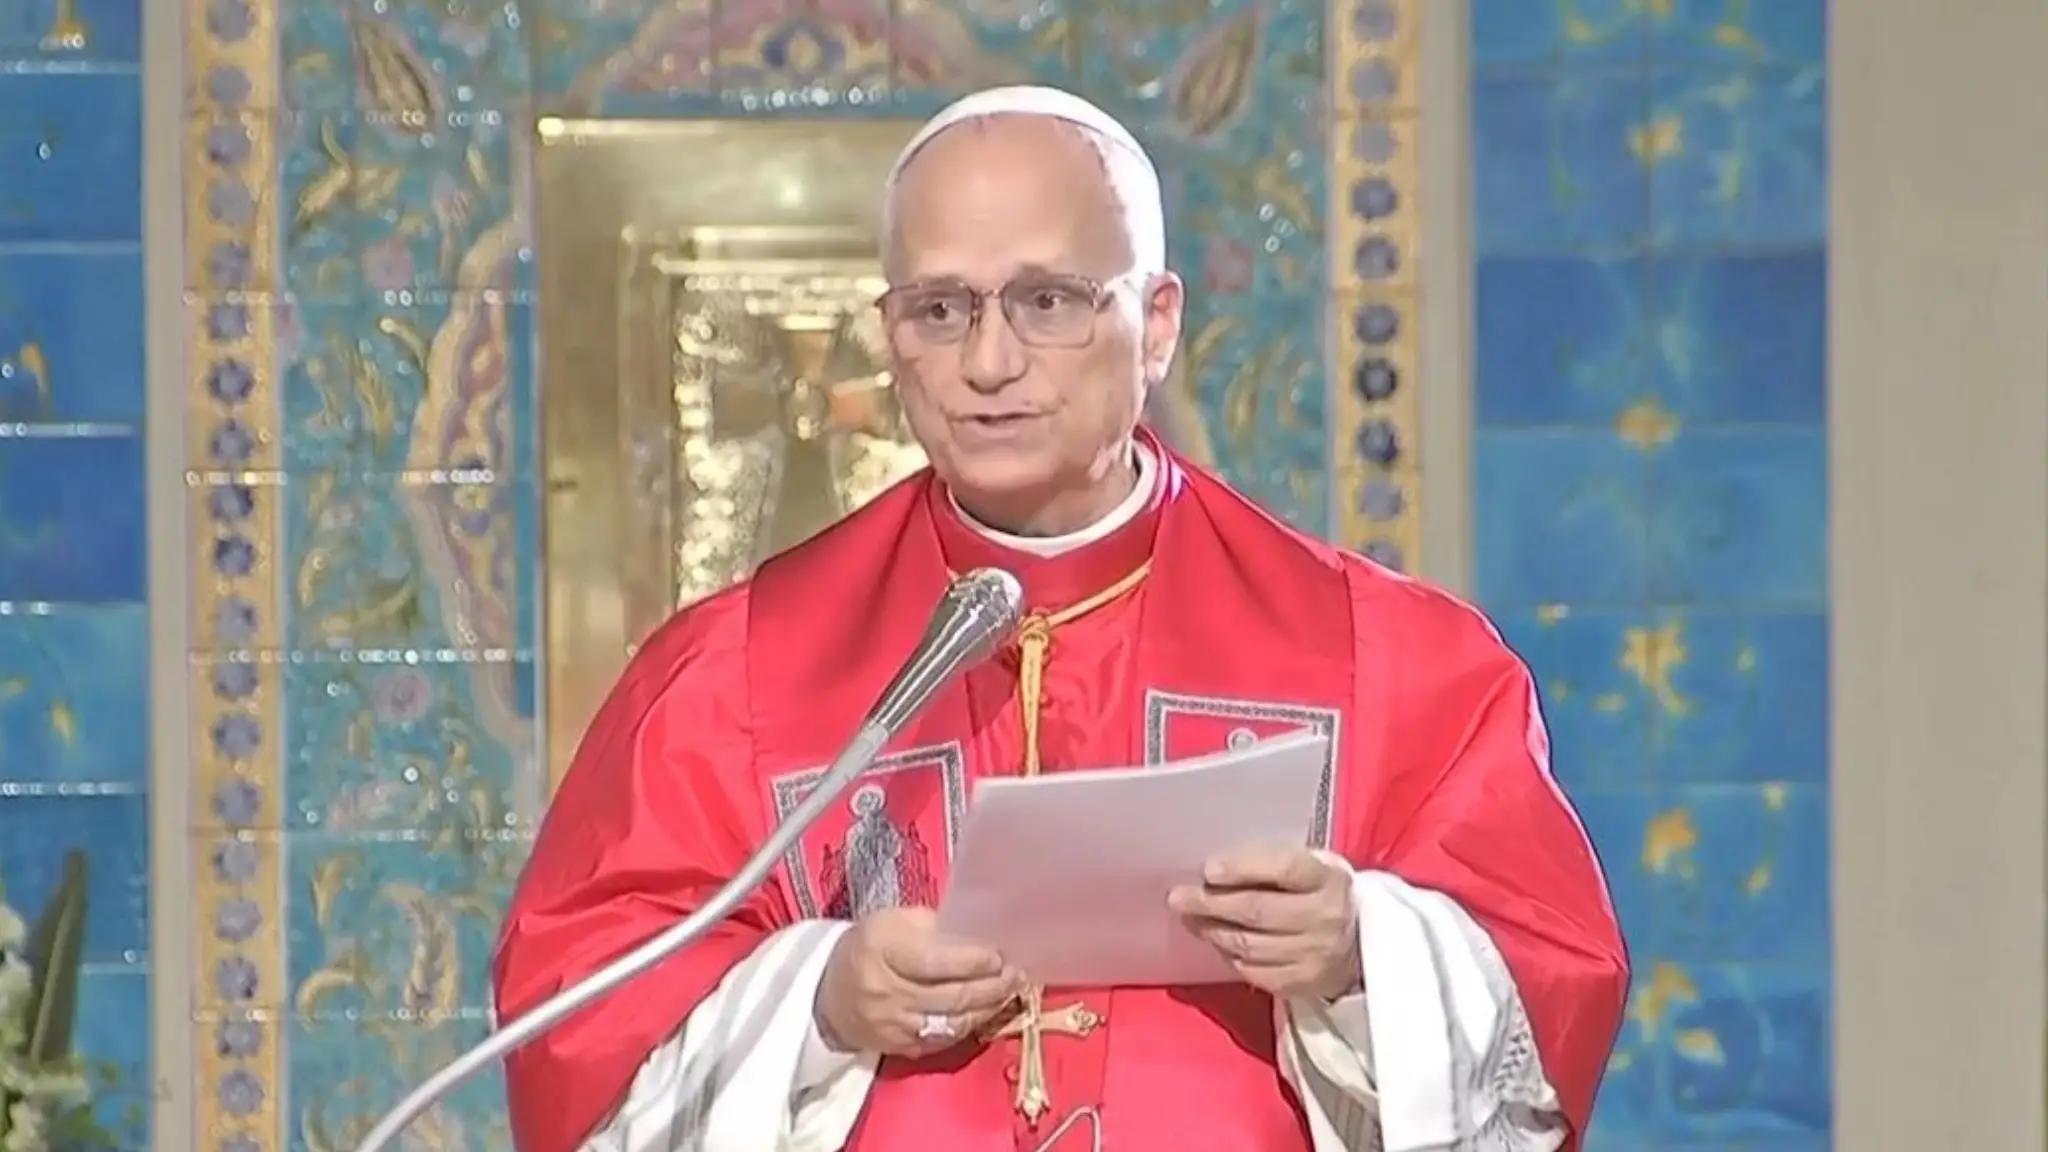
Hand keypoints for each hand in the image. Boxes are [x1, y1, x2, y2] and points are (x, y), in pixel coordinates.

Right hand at [813, 907, 1024, 1056]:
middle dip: (991, 986)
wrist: (828, 994)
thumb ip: (934, 926)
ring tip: (1009, 991)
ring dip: (988, 1008)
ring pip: (953, 1022)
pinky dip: (970, 1025)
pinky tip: (986, 1010)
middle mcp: (886, 992)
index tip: (999, 955)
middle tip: (1016, 974)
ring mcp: (893, 1026)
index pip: (934, 962)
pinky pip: (945, 1041)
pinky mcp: (900, 1048)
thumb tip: (980, 934)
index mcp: (882, 950)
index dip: (971, 961)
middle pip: (950, 996)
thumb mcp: (893, 922)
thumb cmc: (869, 947)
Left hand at [1168, 846, 1361, 1001]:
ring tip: (1190, 919)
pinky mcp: (1302, 984)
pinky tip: (1218, 942)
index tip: (1209, 870)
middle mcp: (1325, 917)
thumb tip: (1214, 871)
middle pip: (1258, 911)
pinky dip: (1230, 956)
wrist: (1359, 943)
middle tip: (1178, 898)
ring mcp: (1314, 955)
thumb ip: (1271, 863)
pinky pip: (1254, 972)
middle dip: (1211, 904)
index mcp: (1328, 878)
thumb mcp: (1310, 866)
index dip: (1243, 868)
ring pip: (1250, 945)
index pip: (1284, 869)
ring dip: (1213, 931)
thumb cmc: (1319, 893)